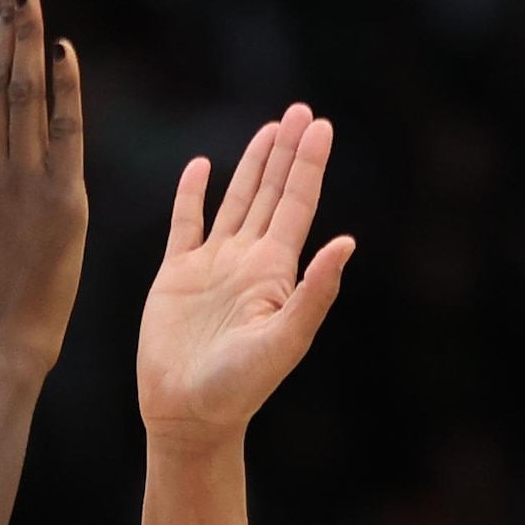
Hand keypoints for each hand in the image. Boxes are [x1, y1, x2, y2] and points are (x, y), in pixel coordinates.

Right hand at [134, 106, 354, 449]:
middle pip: (273, 193)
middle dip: (287, 152)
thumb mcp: (283, 341)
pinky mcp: (177, 275)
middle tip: (301, 110)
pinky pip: (187, 223)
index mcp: (275, 272)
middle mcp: (248, 262)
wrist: (188, 414)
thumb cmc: (239, 388)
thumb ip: (315, 292)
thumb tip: (347, 242)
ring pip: (237, 201)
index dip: (309, 165)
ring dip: (254, 165)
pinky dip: (193, 194)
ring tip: (269, 128)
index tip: (321, 126)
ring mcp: (213, 266)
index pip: (297, 205)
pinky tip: (202, 167)